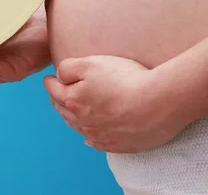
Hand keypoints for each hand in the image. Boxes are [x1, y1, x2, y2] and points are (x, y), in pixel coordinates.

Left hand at [44, 55, 189, 153]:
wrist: (157, 103)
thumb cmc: (125, 79)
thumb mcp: (92, 63)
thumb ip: (69, 68)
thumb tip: (57, 75)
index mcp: (73, 100)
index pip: (52, 90)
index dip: (50, 81)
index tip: (49, 78)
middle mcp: (82, 122)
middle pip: (62, 110)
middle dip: (58, 99)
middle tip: (58, 92)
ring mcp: (99, 136)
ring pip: (77, 127)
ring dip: (72, 117)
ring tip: (72, 109)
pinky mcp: (117, 145)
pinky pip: (96, 142)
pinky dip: (90, 135)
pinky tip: (90, 133)